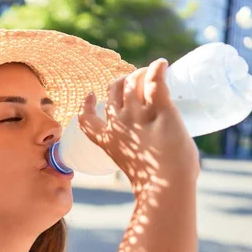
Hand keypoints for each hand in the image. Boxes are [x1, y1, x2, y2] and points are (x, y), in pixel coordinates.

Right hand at [78, 59, 198, 193]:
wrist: (165, 186)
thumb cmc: (156, 187)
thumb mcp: (136, 172)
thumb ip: (141, 161)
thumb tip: (163, 161)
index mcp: (108, 141)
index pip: (86, 119)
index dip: (86, 105)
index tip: (91, 96)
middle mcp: (118, 123)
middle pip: (113, 91)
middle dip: (122, 82)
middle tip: (137, 82)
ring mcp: (138, 114)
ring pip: (133, 82)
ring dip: (141, 73)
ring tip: (152, 72)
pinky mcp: (160, 109)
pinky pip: (155, 80)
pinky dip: (157, 69)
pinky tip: (163, 64)